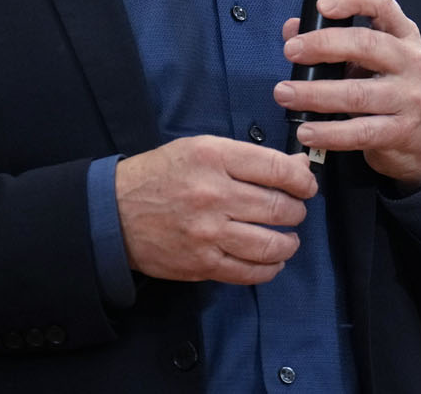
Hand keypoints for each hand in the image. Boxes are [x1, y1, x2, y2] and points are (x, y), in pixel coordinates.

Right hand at [113, 135, 317, 285]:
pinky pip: (249, 272)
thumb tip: (298, 167)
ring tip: (288, 239)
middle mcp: (213, 194)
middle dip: (297, 211)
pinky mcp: (202, 264)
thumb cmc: (161, 175)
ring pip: (270, 244)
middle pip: (279, 207)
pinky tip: (272, 261)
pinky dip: (269, 268)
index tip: (306, 186)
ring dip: (289, 243)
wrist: (113, 213)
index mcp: (213, 158)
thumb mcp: (201, 149)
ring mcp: (208, 233)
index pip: (276, 169)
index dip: (302, 180)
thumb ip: (249, 158)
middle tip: (295, 211)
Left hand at [275, 0, 420, 187]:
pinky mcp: (403, 130)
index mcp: (403, 35)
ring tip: (285, 94)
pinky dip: (329, 132)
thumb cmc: (390, 90)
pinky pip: (361, 132)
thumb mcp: (369, 60)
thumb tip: (292, 30)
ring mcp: (410, 97)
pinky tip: (306, 131)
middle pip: (367, 45)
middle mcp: (412, 61)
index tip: (321, 6)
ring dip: (315, 94)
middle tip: (291, 51)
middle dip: (323, 45)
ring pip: (358, 93)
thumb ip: (332, 42)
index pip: (382, 3)